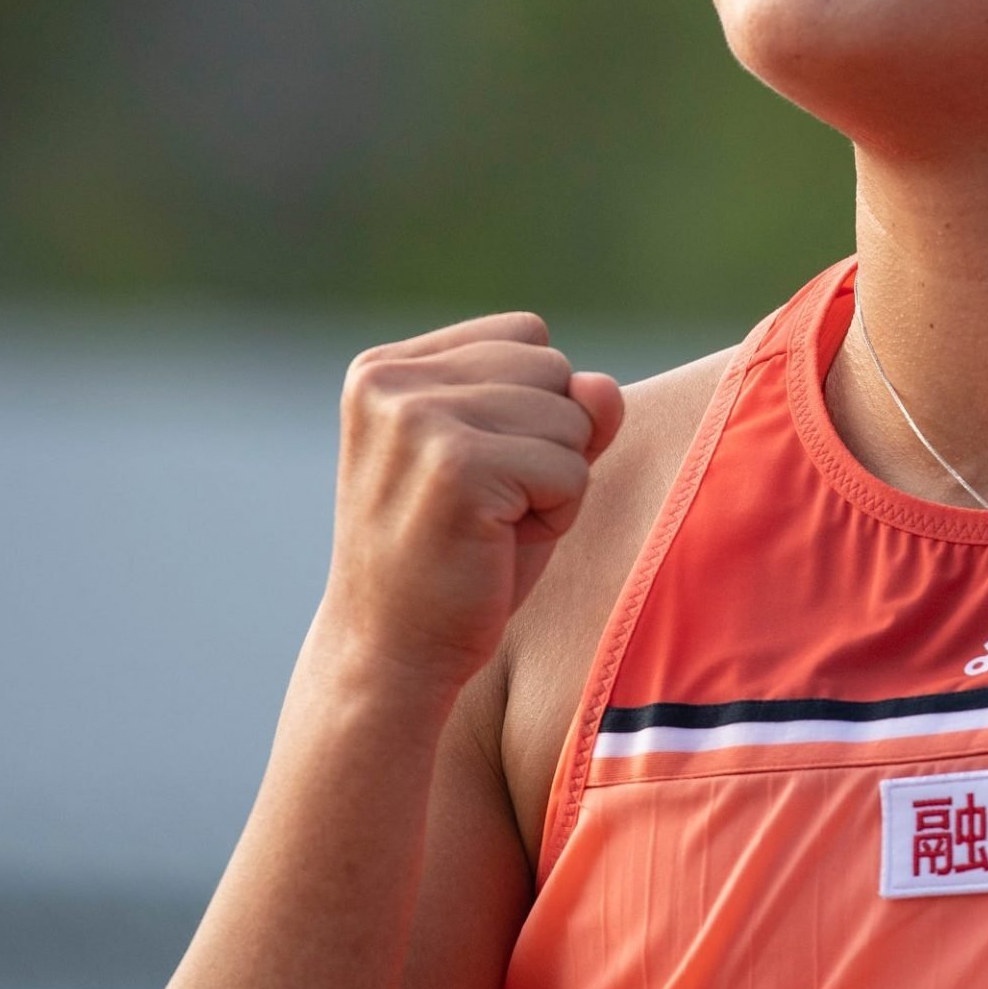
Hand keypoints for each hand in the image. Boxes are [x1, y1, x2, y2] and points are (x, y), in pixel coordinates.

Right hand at [320, 312, 625, 700]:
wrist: (393, 655)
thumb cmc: (459, 556)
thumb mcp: (515, 459)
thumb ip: (566, 405)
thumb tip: (601, 386)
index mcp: (386, 366)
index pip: (526, 334)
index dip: (534, 405)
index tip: (479, 469)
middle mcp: (390, 380)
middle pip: (553, 366)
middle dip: (549, 440)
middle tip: (487, 506)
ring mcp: (417, 419)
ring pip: (571, 414)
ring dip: (556, 479)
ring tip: (491, 524)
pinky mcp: (455, 466)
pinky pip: (571, 468)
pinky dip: (559, 513)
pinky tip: (498, 545)